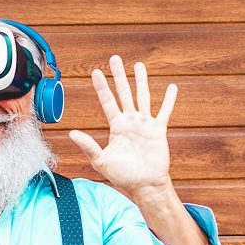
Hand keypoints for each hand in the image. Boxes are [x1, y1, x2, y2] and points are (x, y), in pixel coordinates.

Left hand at [68, 55, 177, 198]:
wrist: (144, 185)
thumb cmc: (122, 176)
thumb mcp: (101, 161)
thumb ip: (88, 146)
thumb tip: (72, 134)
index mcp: (116, 127)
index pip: (107, 102)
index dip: (102, 87)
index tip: (95, 72)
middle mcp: (130, 122)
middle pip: (124, 93)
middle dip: (119, 76)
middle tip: (115, 59)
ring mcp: (144, 124)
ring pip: (143, 97)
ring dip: (141, 81)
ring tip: (139, 65)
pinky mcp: (158, 130)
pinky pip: (164, 112)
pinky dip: (168, 100)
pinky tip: (172, 87)